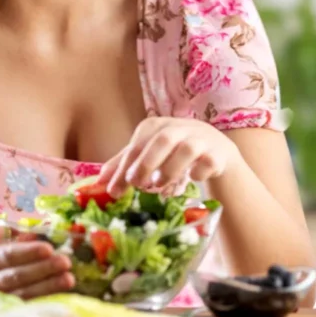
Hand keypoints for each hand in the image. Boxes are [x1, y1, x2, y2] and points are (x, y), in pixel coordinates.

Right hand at [0, 221, 73, 298]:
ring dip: (47, 287)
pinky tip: (61, 291)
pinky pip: (25, 305)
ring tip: (69, 278)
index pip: (3, 256)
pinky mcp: (5, 307)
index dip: (26, 253)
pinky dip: (43, 299)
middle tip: (64, 262)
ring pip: (21, 294)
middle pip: (15, 276)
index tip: (47, 248)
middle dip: (41, 269)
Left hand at [97, 117, 241, 196]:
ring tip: (159, 185)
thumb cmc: (174, 152)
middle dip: (146, 163)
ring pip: (186, 149)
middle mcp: (179, 128)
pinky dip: (199, 171)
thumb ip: (125, 164)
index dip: (123, 167)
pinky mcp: (218, 153)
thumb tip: (97, 181)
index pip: (137, 144)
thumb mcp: (149, 153)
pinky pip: (209, 161)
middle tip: (135, 185)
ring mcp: (200, 139)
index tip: (113, 190)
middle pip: (162, 140)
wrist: (216, 151)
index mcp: (157, 126)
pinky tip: (192, 179)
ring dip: (171, 168)